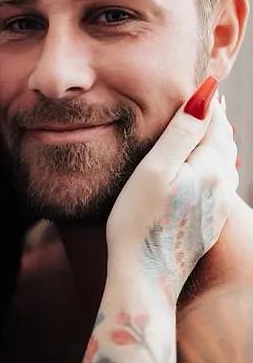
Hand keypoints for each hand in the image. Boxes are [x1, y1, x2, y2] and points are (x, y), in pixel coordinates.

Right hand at [106, 86, 236, 301]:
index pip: (215, 122)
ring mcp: (216, 209)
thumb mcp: (154, 171)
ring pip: (222, 165)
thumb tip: (206, 95)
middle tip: (204, 100)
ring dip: (215, 144)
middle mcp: (221, 187)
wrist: (145, 280)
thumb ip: (181, 132)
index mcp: (211, 168)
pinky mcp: (206, 226)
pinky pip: (215, 187)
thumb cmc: (139, 224)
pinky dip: (210, 168)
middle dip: (214, 120)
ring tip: (204, 129)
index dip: (207, 101)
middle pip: (223, 142)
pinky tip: (198, 172)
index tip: (203, 81)